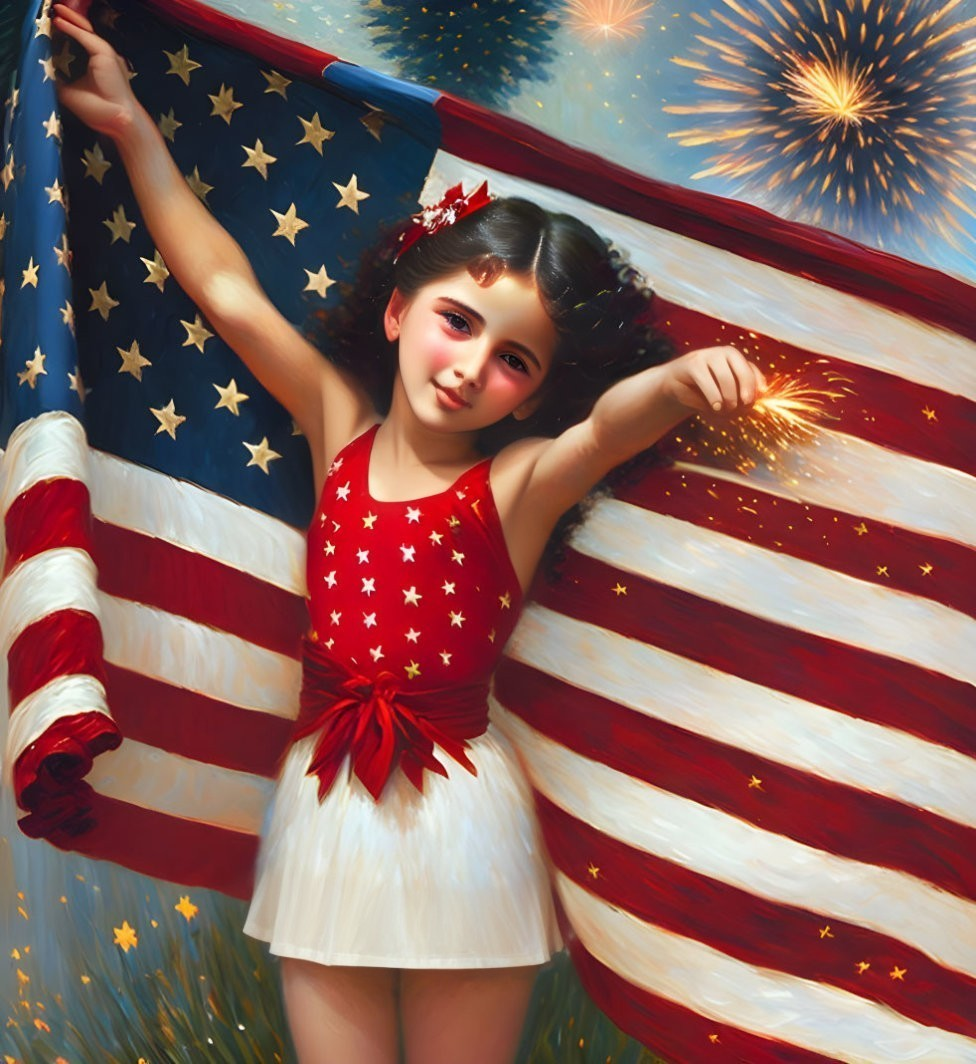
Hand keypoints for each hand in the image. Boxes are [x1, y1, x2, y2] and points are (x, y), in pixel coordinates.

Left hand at [52, 3, 137, 138]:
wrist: (118, 122)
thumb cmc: (99, 112)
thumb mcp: (70, 93)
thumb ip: (58, 80)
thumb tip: (43, 70)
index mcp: (97, 64)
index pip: (81, 41)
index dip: (68, 31)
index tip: (53, 26)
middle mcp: (103, 56)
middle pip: (85, 31)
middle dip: (69, 18)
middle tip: (54, 10)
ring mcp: (106, 54)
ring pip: (86, 29)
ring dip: (70, 18)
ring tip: (56, 10)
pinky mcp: (106, 55)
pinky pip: (86, 37)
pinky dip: (72, 28)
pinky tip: (59, 22)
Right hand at [665, 345, 765, 414]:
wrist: (676, 386)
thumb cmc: (705, 389)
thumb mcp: (725, 391)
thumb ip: (742, 392)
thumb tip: (759, 395)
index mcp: (734, 357)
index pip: (750, 370)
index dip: (753, 386)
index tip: (750, 401)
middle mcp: (722, 352)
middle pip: (741, 372)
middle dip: (743, 392)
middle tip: (739, 407)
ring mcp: (707, 356)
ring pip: (725, 378)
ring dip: (728, 398)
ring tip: (724, 409)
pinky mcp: (692, 365)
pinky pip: (707, 382)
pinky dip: (713, 397)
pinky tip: (714, 406)